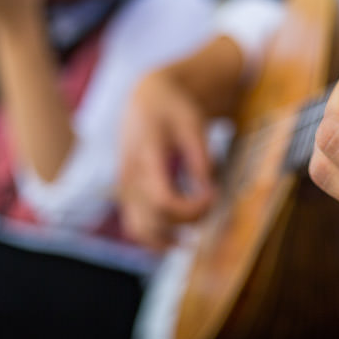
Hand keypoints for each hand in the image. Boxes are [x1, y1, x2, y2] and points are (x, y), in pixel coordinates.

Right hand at [117, 68, 216, 250]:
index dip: (191, 209)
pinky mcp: (127, 192)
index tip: (214, 198)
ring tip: (192, 237)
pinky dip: (156, 235)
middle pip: (152, 221)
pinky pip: (135, 225)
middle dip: (185, 223)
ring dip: (165, 240)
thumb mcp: (193, 125)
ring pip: (138, 230)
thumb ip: (200, 159)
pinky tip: (178, 234)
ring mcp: (125, 186)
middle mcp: (130, 175)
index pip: (163, 200)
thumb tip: (210, 194)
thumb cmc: (173, 109)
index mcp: (146, 156)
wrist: (146, 99)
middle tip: (209, 209)